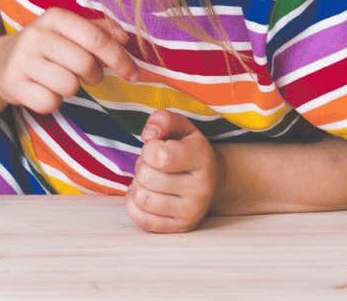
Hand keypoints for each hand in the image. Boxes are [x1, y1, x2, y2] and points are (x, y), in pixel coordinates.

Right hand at [0, 7, 137, 114]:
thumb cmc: (45, 47)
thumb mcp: (68, 31)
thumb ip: (100, 30)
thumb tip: (126, 37)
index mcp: (54, 17)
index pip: (96, 38)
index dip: (120, 59)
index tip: (133, 74)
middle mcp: (36, 34)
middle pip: (85, 64)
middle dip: (94, 75)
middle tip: (88, 76)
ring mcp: (21, 59)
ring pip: (68, 86)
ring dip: (71, 89)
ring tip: (60, 80)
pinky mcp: (12, 83)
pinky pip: (49, 103)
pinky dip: (52, 102)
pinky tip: (43, 90)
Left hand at [127, 110, 217, 232]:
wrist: (211, 180)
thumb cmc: (187, 149)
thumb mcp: (180, 127)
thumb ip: (162, 120)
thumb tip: (149, 135)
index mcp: (202, 158)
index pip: (159, 156)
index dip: (148, 149)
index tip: (157, 148)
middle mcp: (201, 188)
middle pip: (146, 177)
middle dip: (142, 167)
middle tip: (154, 166)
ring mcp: (193, 211)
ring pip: (142, 199)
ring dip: (139, 186)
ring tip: (152, 180)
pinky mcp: (182, 227)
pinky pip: (142, 220)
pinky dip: (135, 205)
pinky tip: (148, 195)